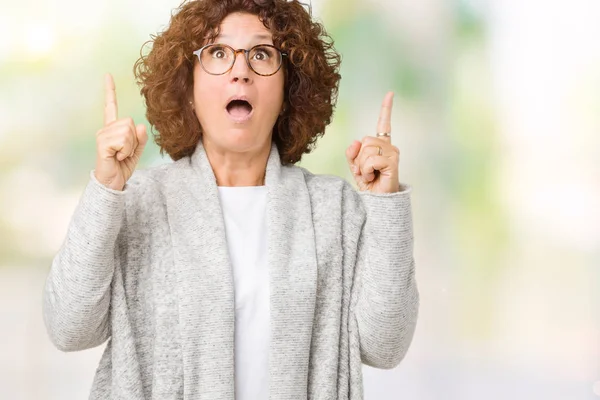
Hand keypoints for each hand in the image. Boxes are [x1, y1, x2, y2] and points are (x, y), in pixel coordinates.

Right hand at [94, 73, 147, 190]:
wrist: (112, 182)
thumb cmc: (122, 166)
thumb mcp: (136, 151)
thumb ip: (141, 139)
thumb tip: (140, 125)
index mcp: (113, 129)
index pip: (111, 106)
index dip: (110, 91)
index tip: (108, 75)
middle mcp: (106, 129)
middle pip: (129, 122)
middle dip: (134, 140)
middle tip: (125, 152)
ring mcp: (102, 135)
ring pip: (128, 132)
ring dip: (130, 147)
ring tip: (120, 155)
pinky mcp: (102, 144)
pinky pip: (123, 140)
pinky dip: (125, 151)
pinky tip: (116, 157)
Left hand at [345, 92, 399, 192]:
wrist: (377, 201)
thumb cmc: (369, 184)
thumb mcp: (355, 166)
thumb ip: (352, 153)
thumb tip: (355, 141)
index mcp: (381, 145)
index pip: (383, 124)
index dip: (386, 109)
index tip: (390, 94)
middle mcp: (390, 147)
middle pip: (365, 140)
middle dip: (359, 158)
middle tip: (365, 171)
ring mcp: (393, 153)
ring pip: (367, 149)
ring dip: (362, 165)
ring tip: (370, 175)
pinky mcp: (393, 162)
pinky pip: (371, 159)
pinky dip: (367, 170)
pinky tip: (373, 177)